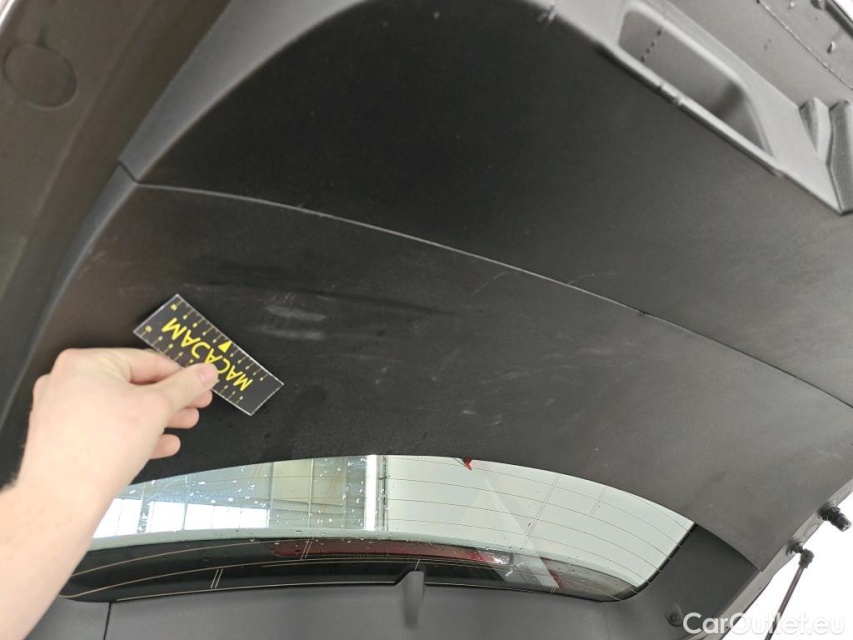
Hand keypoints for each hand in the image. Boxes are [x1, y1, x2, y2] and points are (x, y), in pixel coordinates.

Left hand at [16, 348, 217, 510]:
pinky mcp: (65, 437)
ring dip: (158, 417)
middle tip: (195, 404)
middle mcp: (68, 382)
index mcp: (85, 363)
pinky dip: (135, 433)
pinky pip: (107, 428)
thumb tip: (204, 373)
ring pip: (122, 408)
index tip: (200, 382)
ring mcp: (63, 410)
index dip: (181, 374)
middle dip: (171, 399)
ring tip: (183, 424)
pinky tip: (161, 444)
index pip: (146, 361)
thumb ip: (185, 387)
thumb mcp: (157, 409)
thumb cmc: (96, 451)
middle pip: (134, 385)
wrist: (62, 500)